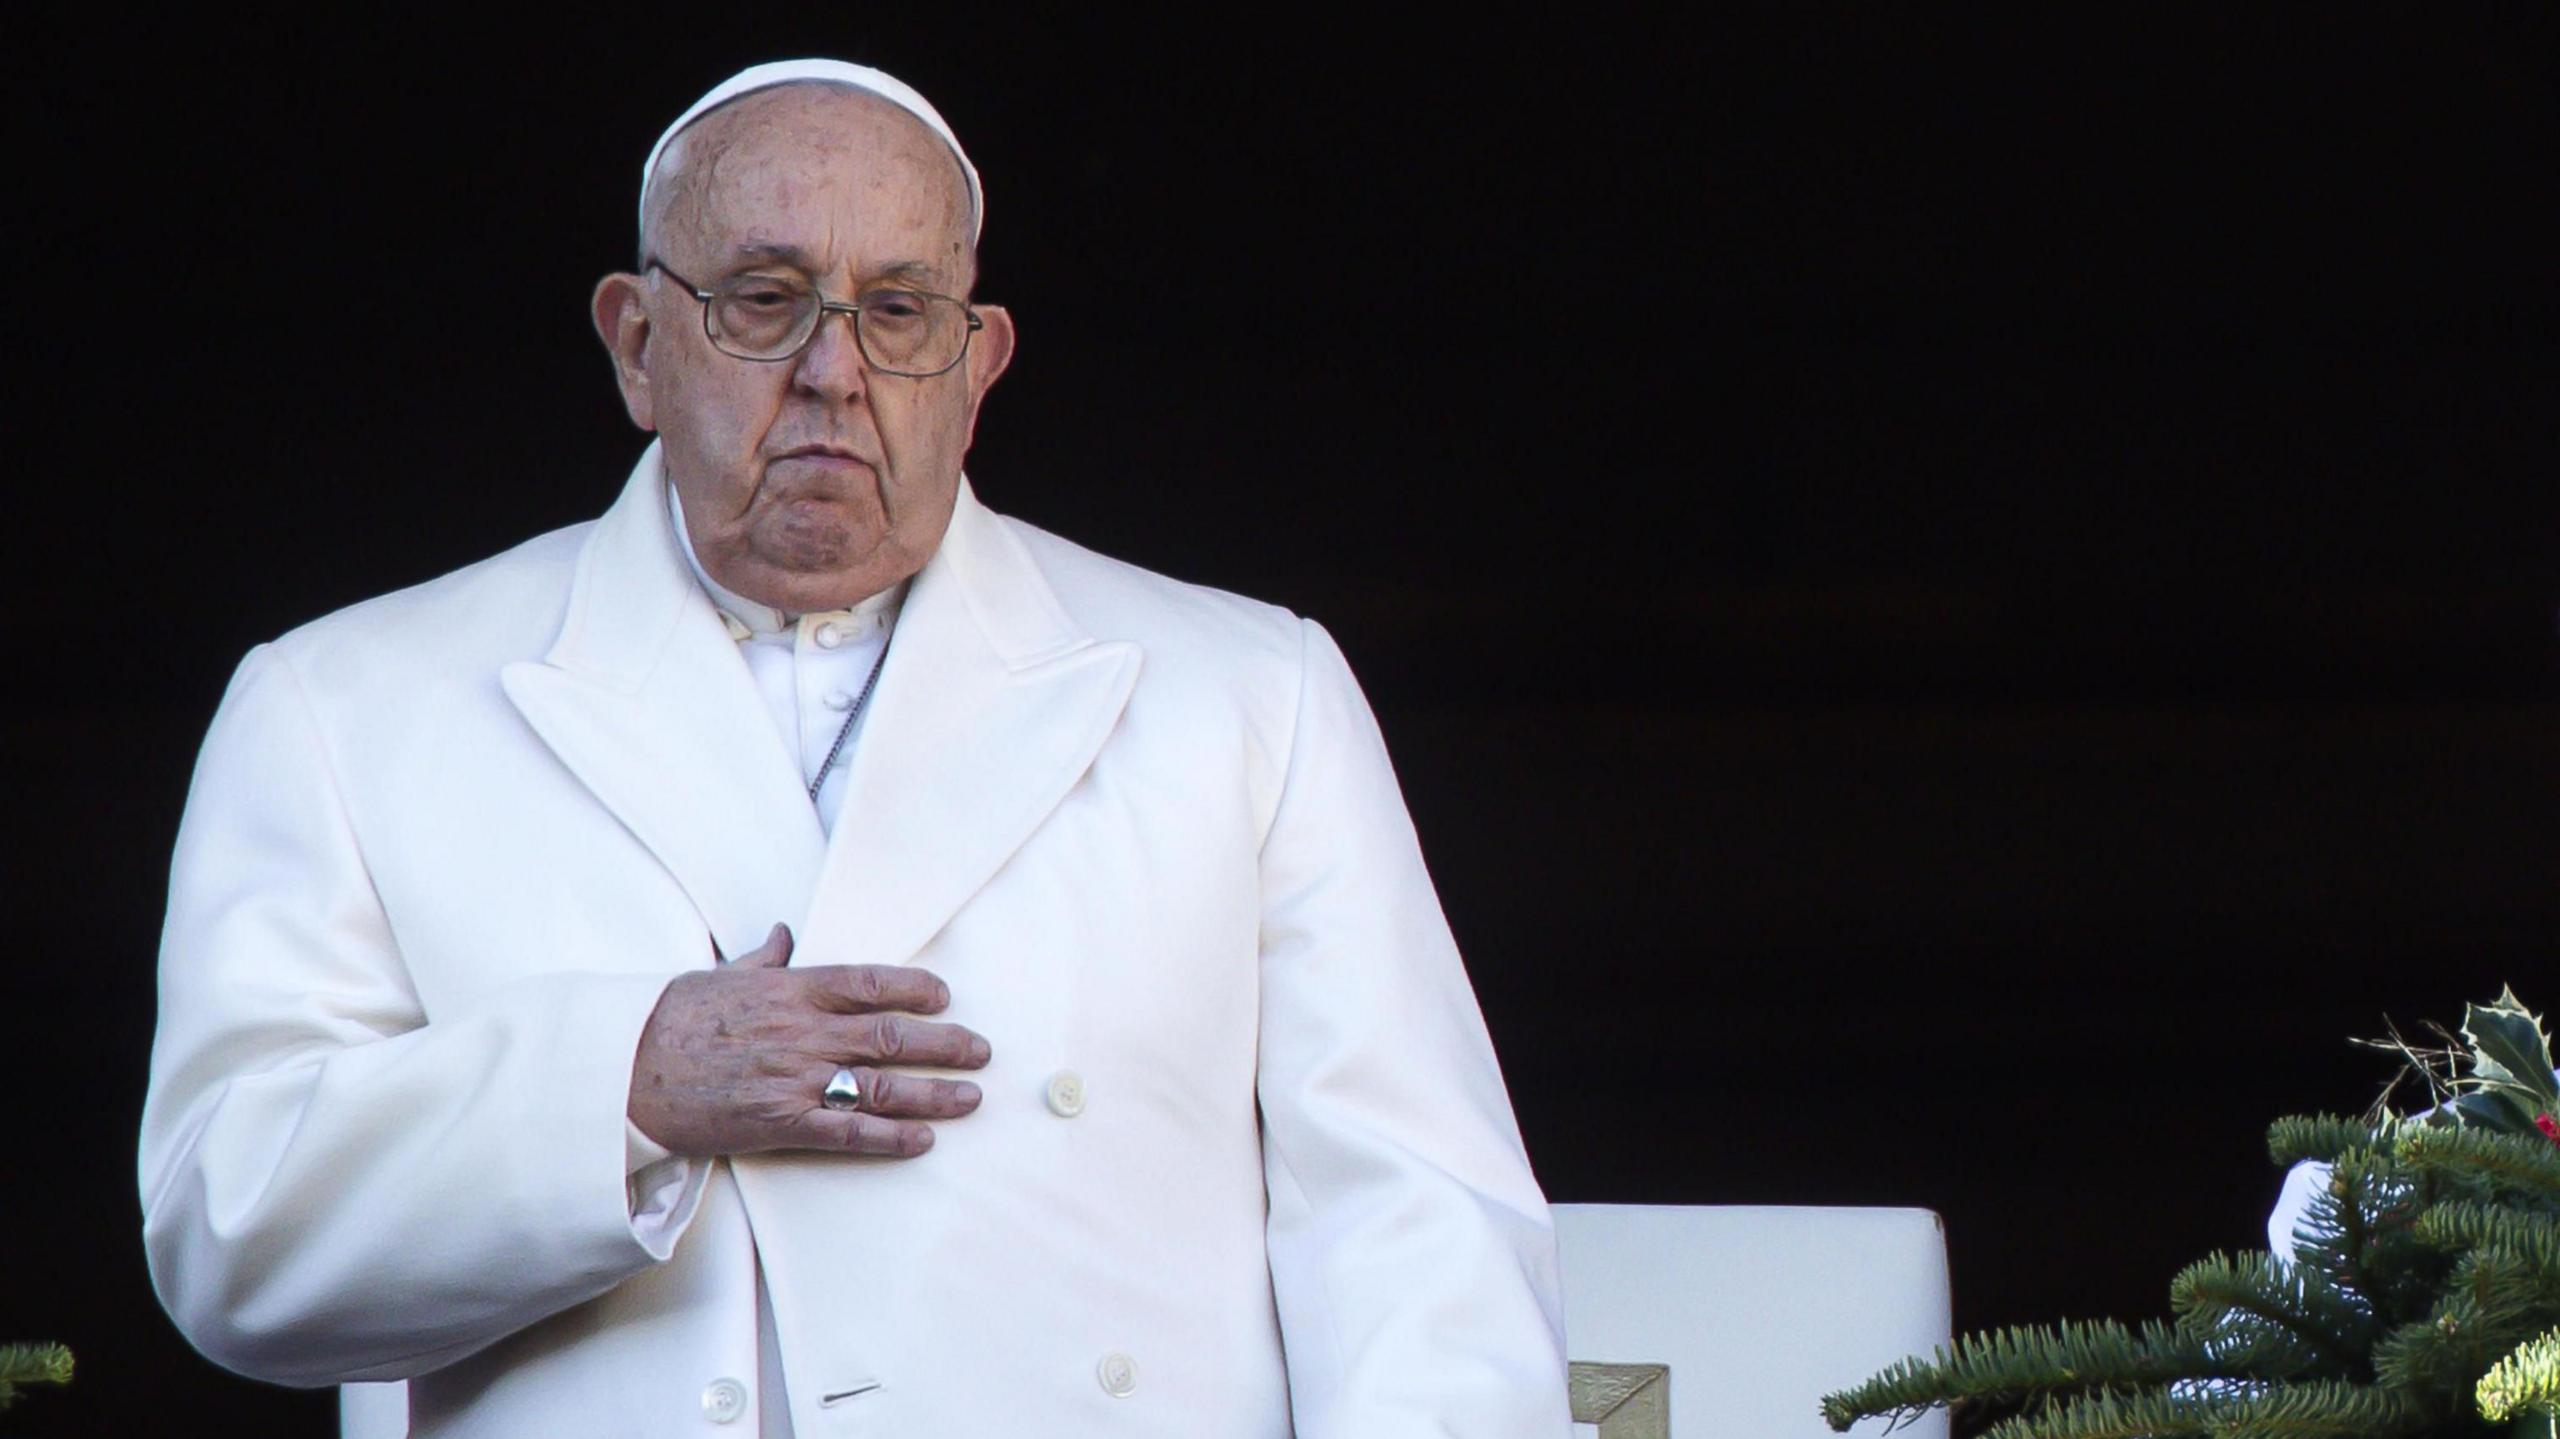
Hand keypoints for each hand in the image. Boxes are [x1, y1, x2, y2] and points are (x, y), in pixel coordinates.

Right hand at [628, 923, 989, 1157]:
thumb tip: (786, 936)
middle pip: (892, 1036)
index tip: (944, 995)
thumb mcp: (719, 975)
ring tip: (970, 1097)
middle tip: (980, 1050)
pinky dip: (891, 1137)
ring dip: (934, 1093)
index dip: (916, 988)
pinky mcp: (781, 1124)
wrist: (624, 1074)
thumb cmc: (668, 1021)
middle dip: (945, 1044)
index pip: (870, 983)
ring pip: (882, 1086)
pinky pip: (848, 1132)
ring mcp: (795, 1080)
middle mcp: (802, 1033)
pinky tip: (923, 1139)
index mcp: (790, 990)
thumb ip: (763, 960)